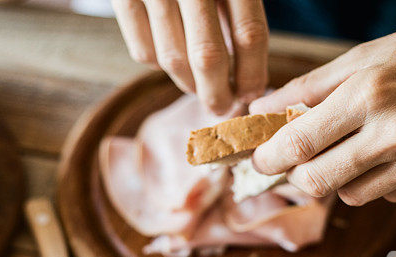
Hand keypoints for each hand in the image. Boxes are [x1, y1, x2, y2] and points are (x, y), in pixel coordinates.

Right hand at [112, 0, 268, 113]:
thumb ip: (242, 9)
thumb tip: (250, 76)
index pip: (250, 35)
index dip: (253, 74)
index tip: (253, 94)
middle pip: (209, 58)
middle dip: (218, 93)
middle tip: (224, 107)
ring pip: (173, 60)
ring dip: (189, 84)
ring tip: (200, 87)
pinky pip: (142, 52)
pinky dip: (158, 64)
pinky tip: (172, 58)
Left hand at [250, 6, 395, 204]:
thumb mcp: (362, 58)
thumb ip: (306, 89)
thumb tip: (259, 110)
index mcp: (370, 93)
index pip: (300, 143)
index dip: (269, 158)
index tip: (258, 161)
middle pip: (319, 182)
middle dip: (300, 176)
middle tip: (300, 162)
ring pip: (353, 196)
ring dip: (344, 177)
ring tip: (363, 145)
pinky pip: (390, 196)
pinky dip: (384, 181)